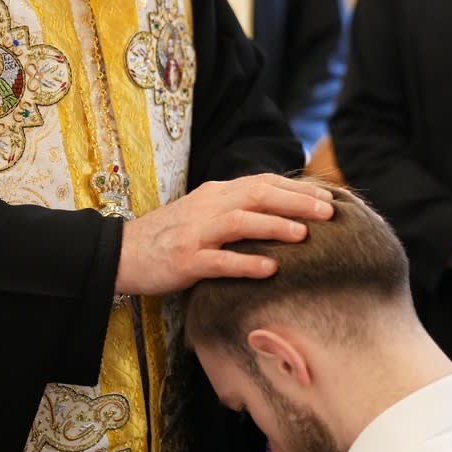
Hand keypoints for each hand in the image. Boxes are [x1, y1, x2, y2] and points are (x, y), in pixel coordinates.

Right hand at [116, 174, 333, 294]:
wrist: (122, 252)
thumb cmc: (171, 235)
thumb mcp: (205, 212)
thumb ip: (238, 207)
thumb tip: (283, 209)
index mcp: (217, 192)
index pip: (263, 182)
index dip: (297, 189)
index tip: (327, 197)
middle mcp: (209, 206)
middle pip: (259, 195)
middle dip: (297, 202)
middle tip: (329, 212)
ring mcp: (196, 233)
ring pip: (241, 222)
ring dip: (275, 226)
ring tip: (305, 235)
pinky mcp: (185, 261)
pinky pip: (219, 261)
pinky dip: (246, 264)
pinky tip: (270, 269)